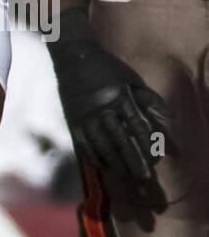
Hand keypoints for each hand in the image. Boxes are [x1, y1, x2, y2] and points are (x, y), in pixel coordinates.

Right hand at [49, 8, 170, 184]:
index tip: (155, 158)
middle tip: (143, 178)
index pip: (135, 124)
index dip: (146, 143)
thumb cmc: (107, 67)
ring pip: (100, 146)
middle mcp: (100, 109)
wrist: (72, 58)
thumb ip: (148, 99)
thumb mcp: (131, 79)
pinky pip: (83, 144)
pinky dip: (93, 158)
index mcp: (118, 96)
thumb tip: (165, 120)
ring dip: (114, 163)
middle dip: (132, 160)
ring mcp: (83, 117)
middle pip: (119, 140)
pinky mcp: (72, 121)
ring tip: (126, 177)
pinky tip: (103, 167)